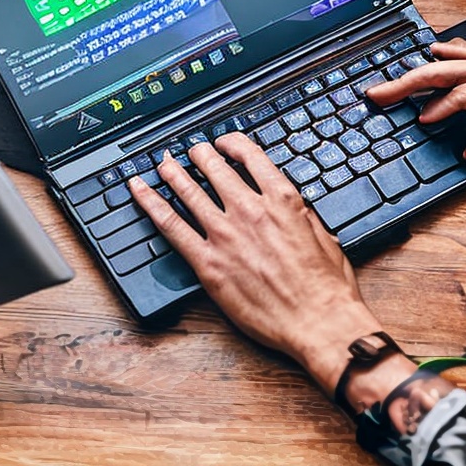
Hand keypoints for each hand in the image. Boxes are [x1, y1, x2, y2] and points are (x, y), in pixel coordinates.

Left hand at [128, 133, 414, 399]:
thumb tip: (288, 205)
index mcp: (282, 200)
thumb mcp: (324, 235)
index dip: (232, 143)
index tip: (224, 143)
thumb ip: (300, 214)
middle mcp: (250, 210)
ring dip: (173, 172)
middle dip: (199, 155)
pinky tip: (138, 192)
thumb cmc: (326, 287)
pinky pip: (171, 226)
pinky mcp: (208, 263)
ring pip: (189, 191)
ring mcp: (225, 235)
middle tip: (191, 151)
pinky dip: (151, 204)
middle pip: (214, 168)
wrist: (319, 322)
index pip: (250, 155)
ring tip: (163, 163)